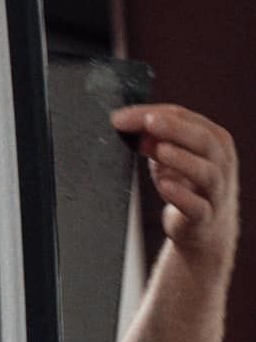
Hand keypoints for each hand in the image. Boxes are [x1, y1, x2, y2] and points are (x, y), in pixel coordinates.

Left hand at [110, 104, 238, 277]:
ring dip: (182, 160)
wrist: (202, 227)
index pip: (185, 117)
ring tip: (161, 151)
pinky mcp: (205, 218)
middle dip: (175, 129)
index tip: (121, 118)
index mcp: (213, 139)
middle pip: (204, 140)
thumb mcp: (168, 156)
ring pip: (206, 173)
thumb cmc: (185, 184)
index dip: (153, 114)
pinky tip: (165, 185)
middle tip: (149, 123)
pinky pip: (197, 207)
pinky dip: (181, 196)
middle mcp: (221, 162)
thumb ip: (151, 138)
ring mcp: (216, 191)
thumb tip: (125, 122)